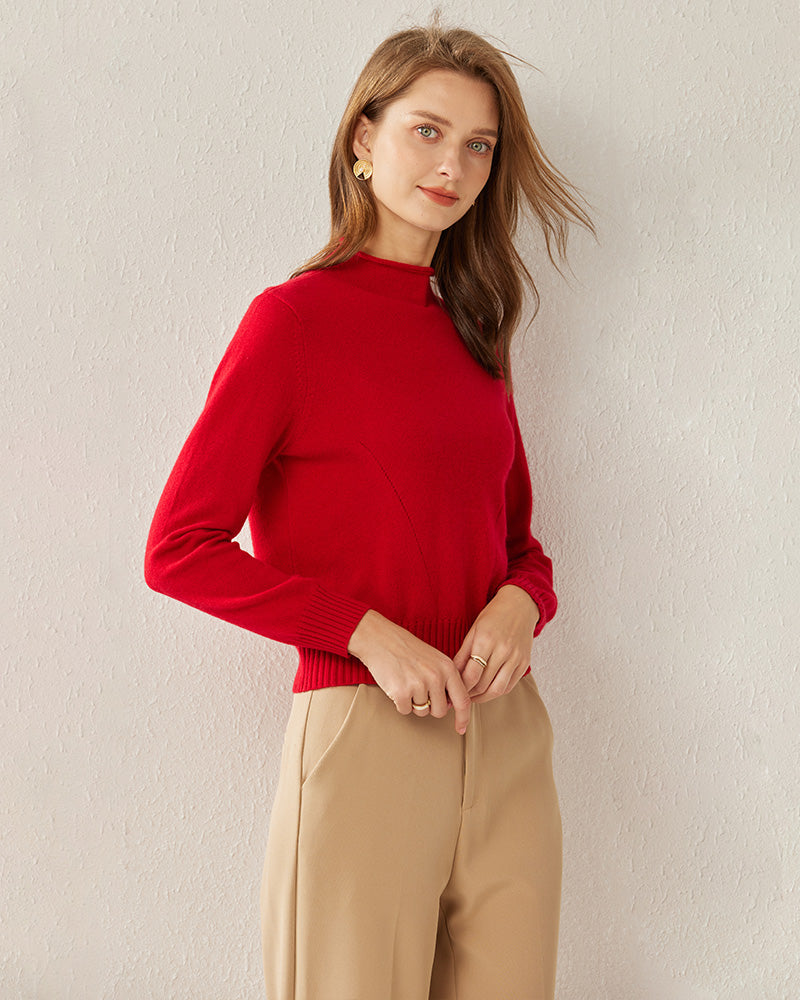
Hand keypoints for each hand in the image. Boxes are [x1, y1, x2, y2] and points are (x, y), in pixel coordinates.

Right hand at [347, 610, 471, 733]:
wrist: (380, 639)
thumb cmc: (406, 649)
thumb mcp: (434, 658)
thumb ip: (446, 679)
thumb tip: (451, 704)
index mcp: (447, 667)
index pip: (462, 699)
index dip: (463, 717)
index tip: (461, 728)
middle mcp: (436, 677)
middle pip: (440, 711)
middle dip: (430, 707)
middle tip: (419, 691)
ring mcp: (419, 685)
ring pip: (422, 712)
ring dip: (413, 703)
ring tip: (406, 683)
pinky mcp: (401, 692)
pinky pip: (405, 710)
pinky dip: (400, 702)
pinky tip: (396, 685)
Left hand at [453, 585, 540, 703]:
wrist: (520, 605)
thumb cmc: (494, 616)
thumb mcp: (473, 630)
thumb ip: (463, 653)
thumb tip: (452, 675)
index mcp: (486, 640)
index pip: (471, 674)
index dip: (460, 687)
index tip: (452, 690)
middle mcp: (503, 650)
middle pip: (483, 684)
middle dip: (469, 694)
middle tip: (458, 697)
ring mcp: (516, 658)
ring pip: (497, 689)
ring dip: (482, 698)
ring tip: (471, 697)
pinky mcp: (524, 663)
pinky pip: (510, 685)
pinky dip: (497, 692)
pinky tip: (486, 691)